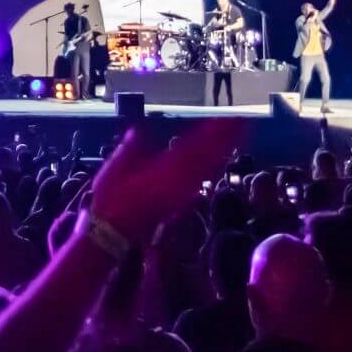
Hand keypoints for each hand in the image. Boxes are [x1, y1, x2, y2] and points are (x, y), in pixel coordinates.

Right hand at [86, 118, 241, 240]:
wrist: (112, 233)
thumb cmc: (110, 199)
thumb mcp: (114, 169)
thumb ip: (129, 149)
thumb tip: (139, 130)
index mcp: (162, 171)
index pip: (193, 147)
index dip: (211, 133)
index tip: (226, 118)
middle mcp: (177, 183)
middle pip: (207, 157)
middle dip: (225, 139)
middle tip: (241, 121)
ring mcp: (181, 195)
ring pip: (208, 171)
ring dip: (224, 152)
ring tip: (237, 137)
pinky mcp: (180, 203)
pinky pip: (202, 183)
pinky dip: (213, 170)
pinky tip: (220, 162)